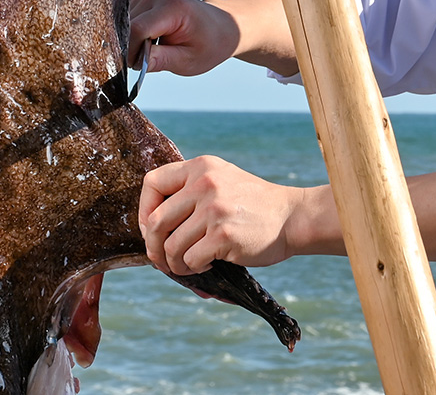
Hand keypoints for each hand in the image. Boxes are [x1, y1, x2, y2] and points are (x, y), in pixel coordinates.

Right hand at [126, 0, 238, 75]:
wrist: (220, 26)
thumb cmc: (208, 44)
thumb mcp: (189, 60)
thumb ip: (161, 60)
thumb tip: (134, 62)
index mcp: (173, 7)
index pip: (138, 29)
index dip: (133, 51)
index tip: (139, 66)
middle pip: (128, 26)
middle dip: (133, 47)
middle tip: (151, 59)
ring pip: (124, 22)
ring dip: (133, 39)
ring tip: (157, 46)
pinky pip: (127, 17)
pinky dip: (134, 31)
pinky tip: (152, 36)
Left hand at [137, 156, 309, 275]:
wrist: (292, 217)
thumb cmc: (251, 205)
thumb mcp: (220, 180)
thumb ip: (189, 190)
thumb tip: (150, 224)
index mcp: (199, 167)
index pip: (152, 184)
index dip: (143, 211)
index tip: (151, 229)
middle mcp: (204, 184)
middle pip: (156, 221)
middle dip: (153, 247)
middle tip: (160, 260)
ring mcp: (214, 210)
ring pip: (171, 246)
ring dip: (174, 263)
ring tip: (186, 265)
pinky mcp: (224, 235)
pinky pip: (191, 259)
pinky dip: (194, 268)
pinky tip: (208, 264)